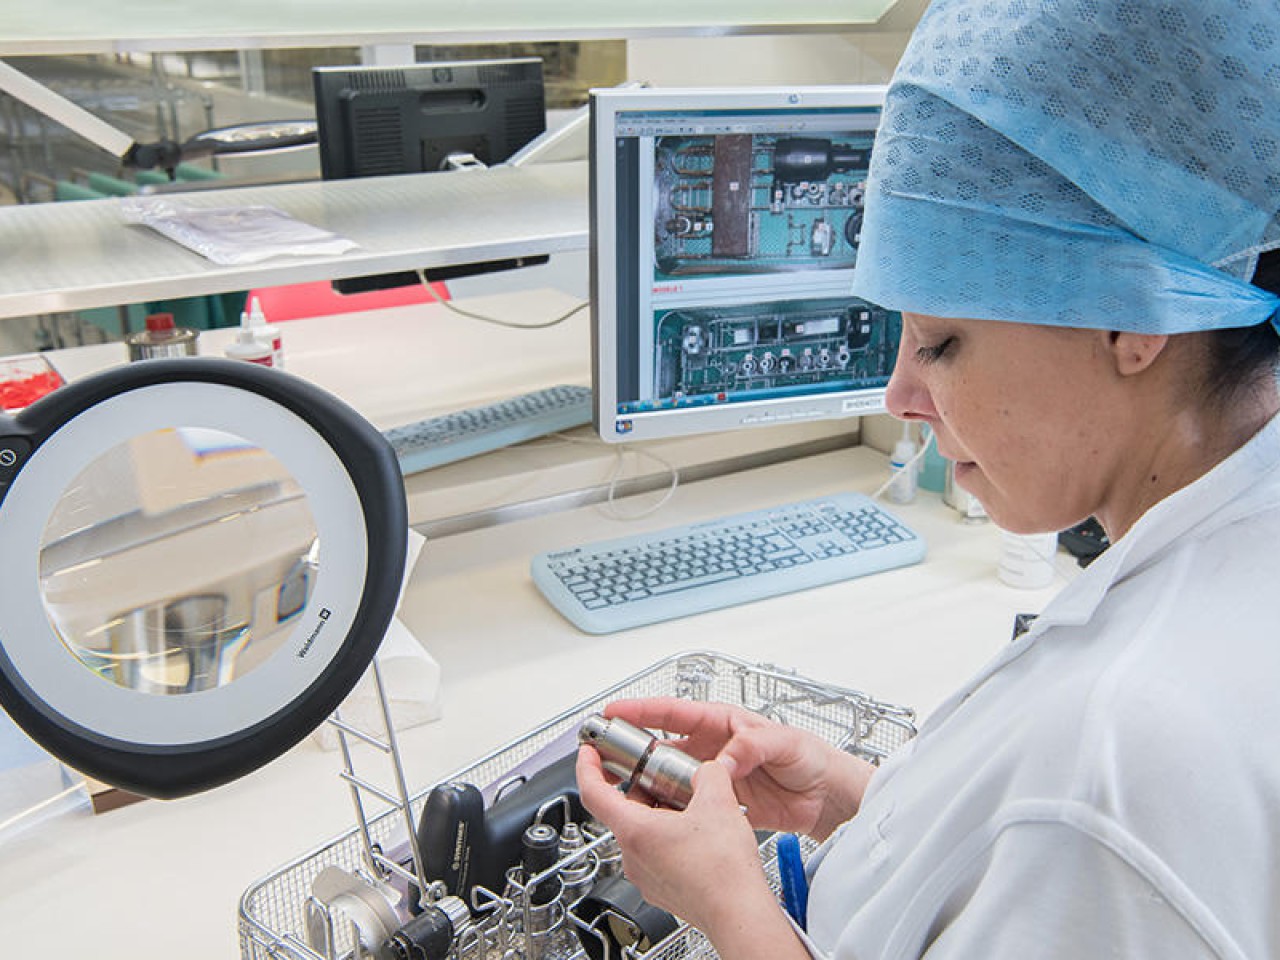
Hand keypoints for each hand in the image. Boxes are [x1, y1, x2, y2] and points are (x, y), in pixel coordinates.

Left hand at [577, 744, 801, 957]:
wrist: (738, 913)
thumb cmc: (723, 872)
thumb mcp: (718, 801)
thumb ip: (708, 773)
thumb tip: (708, 768)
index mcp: (635, 831)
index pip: (593, 792)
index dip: (587, 766)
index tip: (589, 753)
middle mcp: (632, 856)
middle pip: (622, 810)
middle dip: (641, 788)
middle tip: (662, 774)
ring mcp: (645, 876)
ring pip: (640, 833)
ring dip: (658, 813)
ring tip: (688, 804)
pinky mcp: (661, 889)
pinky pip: (654, 854)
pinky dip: (667, 836)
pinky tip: (696, 833)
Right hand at [593, 697, 873, 839]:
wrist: (826, 797)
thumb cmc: (810, 757)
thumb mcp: (784, 742)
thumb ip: (753, 745)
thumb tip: (726, 757)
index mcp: (722, 723)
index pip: (674, 712)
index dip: (642, 711)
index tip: (615, 712)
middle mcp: (712, 748)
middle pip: (662, 746)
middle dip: (633, 750)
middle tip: (607, 756)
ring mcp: (711, 777)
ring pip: (668, 778)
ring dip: (647, 785)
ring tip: (626, 791)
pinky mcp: (717, 804)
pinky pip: (685, 806)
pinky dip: (669, 812)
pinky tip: (657, 816)